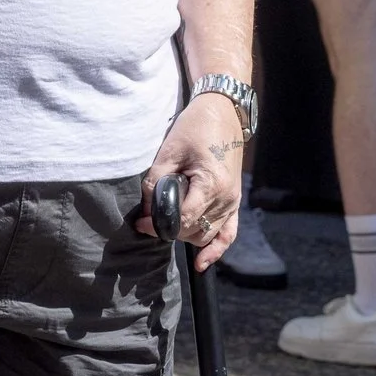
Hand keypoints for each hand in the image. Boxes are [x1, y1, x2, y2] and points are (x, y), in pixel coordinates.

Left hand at [138, 92, 247, 267]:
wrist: (223, 112)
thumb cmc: (196, 127)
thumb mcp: (169, 151)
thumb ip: (156, 183)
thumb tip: (147, 212)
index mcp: (212, 184)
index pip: (184, 219)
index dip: (159, 226)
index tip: (141, 224)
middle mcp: (227, 198)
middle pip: (194, 231)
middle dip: (170, 229)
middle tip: (149, 220)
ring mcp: (233, 201)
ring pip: (206, 234)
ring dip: (185, 235)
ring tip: (167, 223)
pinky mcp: (234, 201)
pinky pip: (228, 234)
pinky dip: (216, 249)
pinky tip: (202, 263)